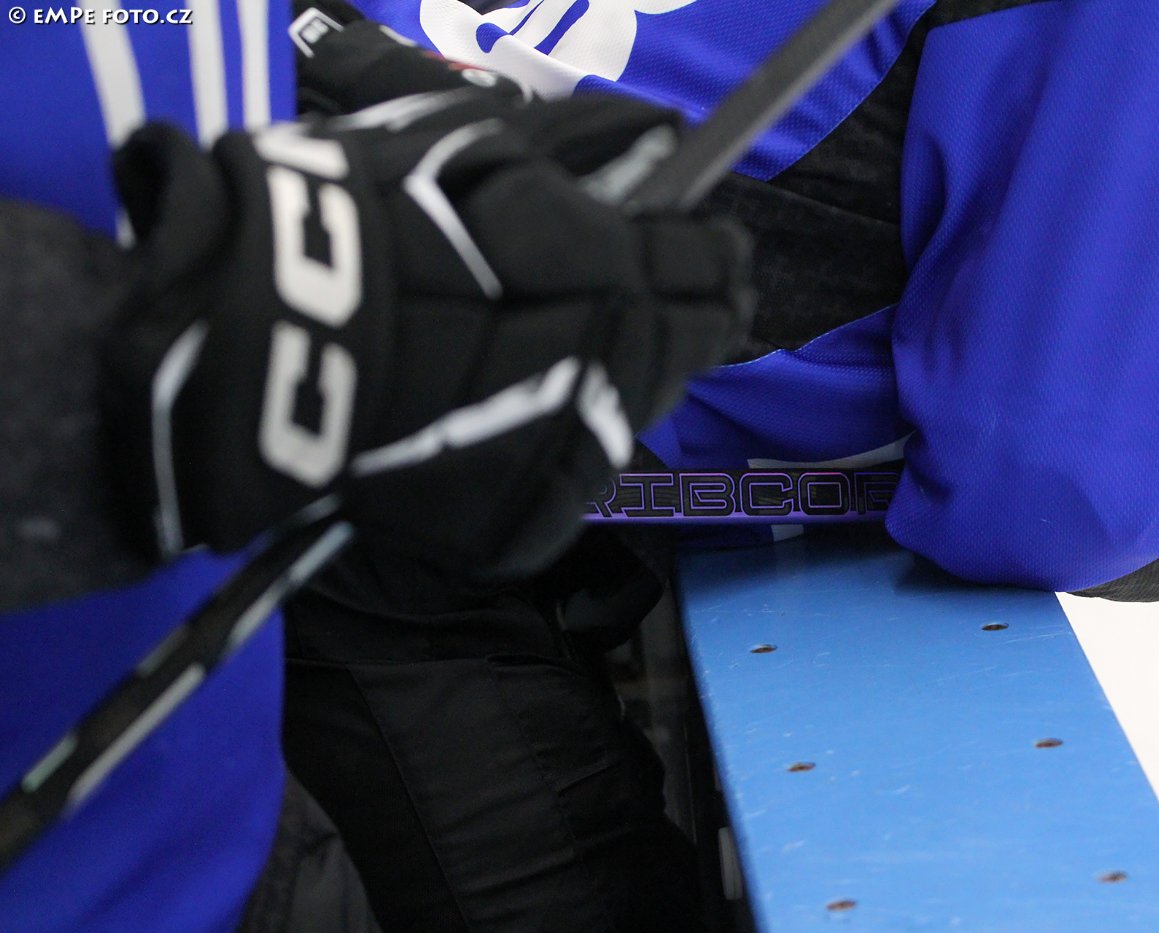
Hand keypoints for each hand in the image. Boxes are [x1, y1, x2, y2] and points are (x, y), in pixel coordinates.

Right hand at [103, 88, 750, 578]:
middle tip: (654, 303)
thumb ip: (584, 140)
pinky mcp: (527, 520)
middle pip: (688, 347)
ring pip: (634, 415)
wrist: (262, 341)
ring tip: (561, 357)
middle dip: (686, 317)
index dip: (716, 254)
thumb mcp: (470, 143)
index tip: (713, 251)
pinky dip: (558, 448)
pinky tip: (517, 419)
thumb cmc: (362, 223)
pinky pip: (572, 480)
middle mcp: (609, 365)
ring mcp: (570, 452)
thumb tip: (668, 133)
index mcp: (606, 269)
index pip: (706, 265)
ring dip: (620, 381)